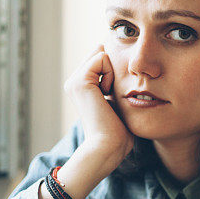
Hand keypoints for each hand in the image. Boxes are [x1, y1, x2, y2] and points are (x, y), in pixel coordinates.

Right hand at [64, 45, 133, 166]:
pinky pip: (102, 57)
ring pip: (101, 53)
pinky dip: (111, 73)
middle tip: (110, 95)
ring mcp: (74, 81)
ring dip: (112, 73)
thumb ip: (115, 86)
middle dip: (113, 69)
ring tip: (108, 96)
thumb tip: (125, 69)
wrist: (108, 145)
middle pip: (101, 53)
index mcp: (81, 87)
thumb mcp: (116, 102)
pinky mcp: (79, 81)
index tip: (113, 95)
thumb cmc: (118, 131)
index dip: (115, 71)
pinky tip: (106, 93)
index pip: (102, 59)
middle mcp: (74, 82)